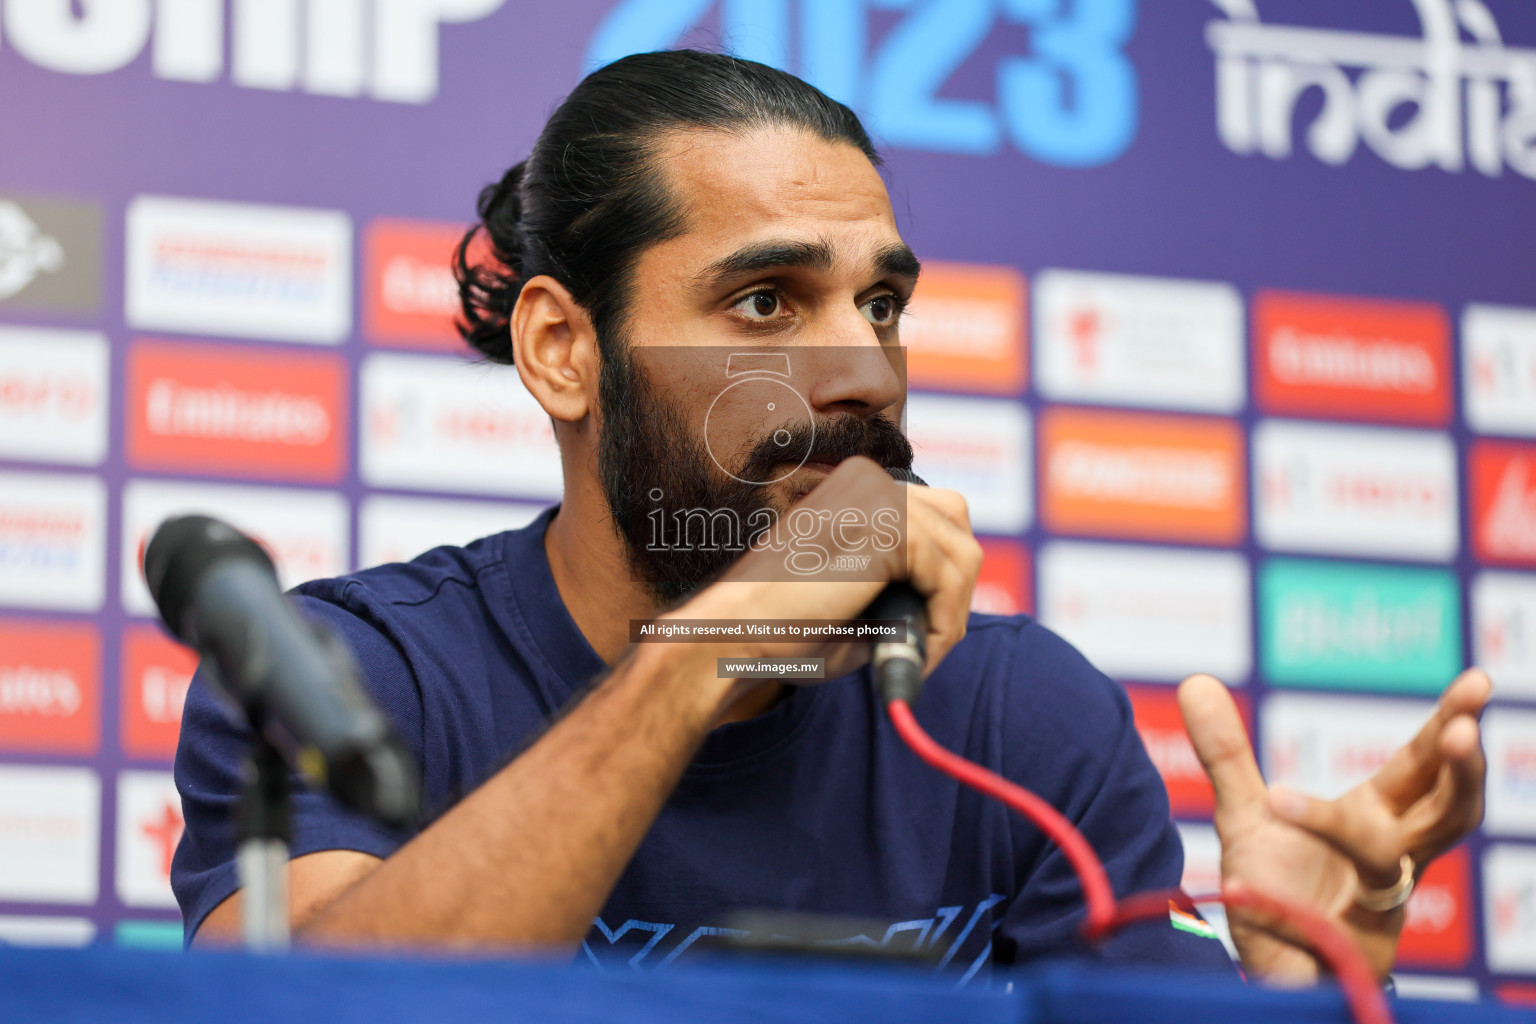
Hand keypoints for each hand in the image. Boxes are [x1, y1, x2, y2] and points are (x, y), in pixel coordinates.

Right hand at [668, 456, 981, 681]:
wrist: (736, 635)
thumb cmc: (785, 628)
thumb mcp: (856, 590)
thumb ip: (900, 579)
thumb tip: (951, 596)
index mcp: (857, 487)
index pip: (934, 517)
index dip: (938, 575)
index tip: (922, 628)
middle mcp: (870, 480)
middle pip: (956, 521)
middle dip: (955, 585)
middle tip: (930, 638)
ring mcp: (879, 498)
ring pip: (961, 553)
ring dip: (951, 612)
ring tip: (920, 653)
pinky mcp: (887, 528)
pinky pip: (949, 577)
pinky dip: (943, 621)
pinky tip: (915, 649)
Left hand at [1177, 669, 1489, 982]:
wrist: (1270, 969)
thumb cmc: (1277, 893)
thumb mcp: (1246, 812)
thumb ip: (1226, 753)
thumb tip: (1193, 680)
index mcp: (1381, 818)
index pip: (1427, 764)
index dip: (1452, 723)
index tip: (1477, 680)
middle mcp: (1392, 859)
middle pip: (1446, 808)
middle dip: (1460, 768)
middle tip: (1465, 729)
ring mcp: (1373, 906)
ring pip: (1387, 861)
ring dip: (1366, 831)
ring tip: (1318, 803)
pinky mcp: (1341, 948)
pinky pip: (1319, 913)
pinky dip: (1280, 892)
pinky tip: (1258, 852)